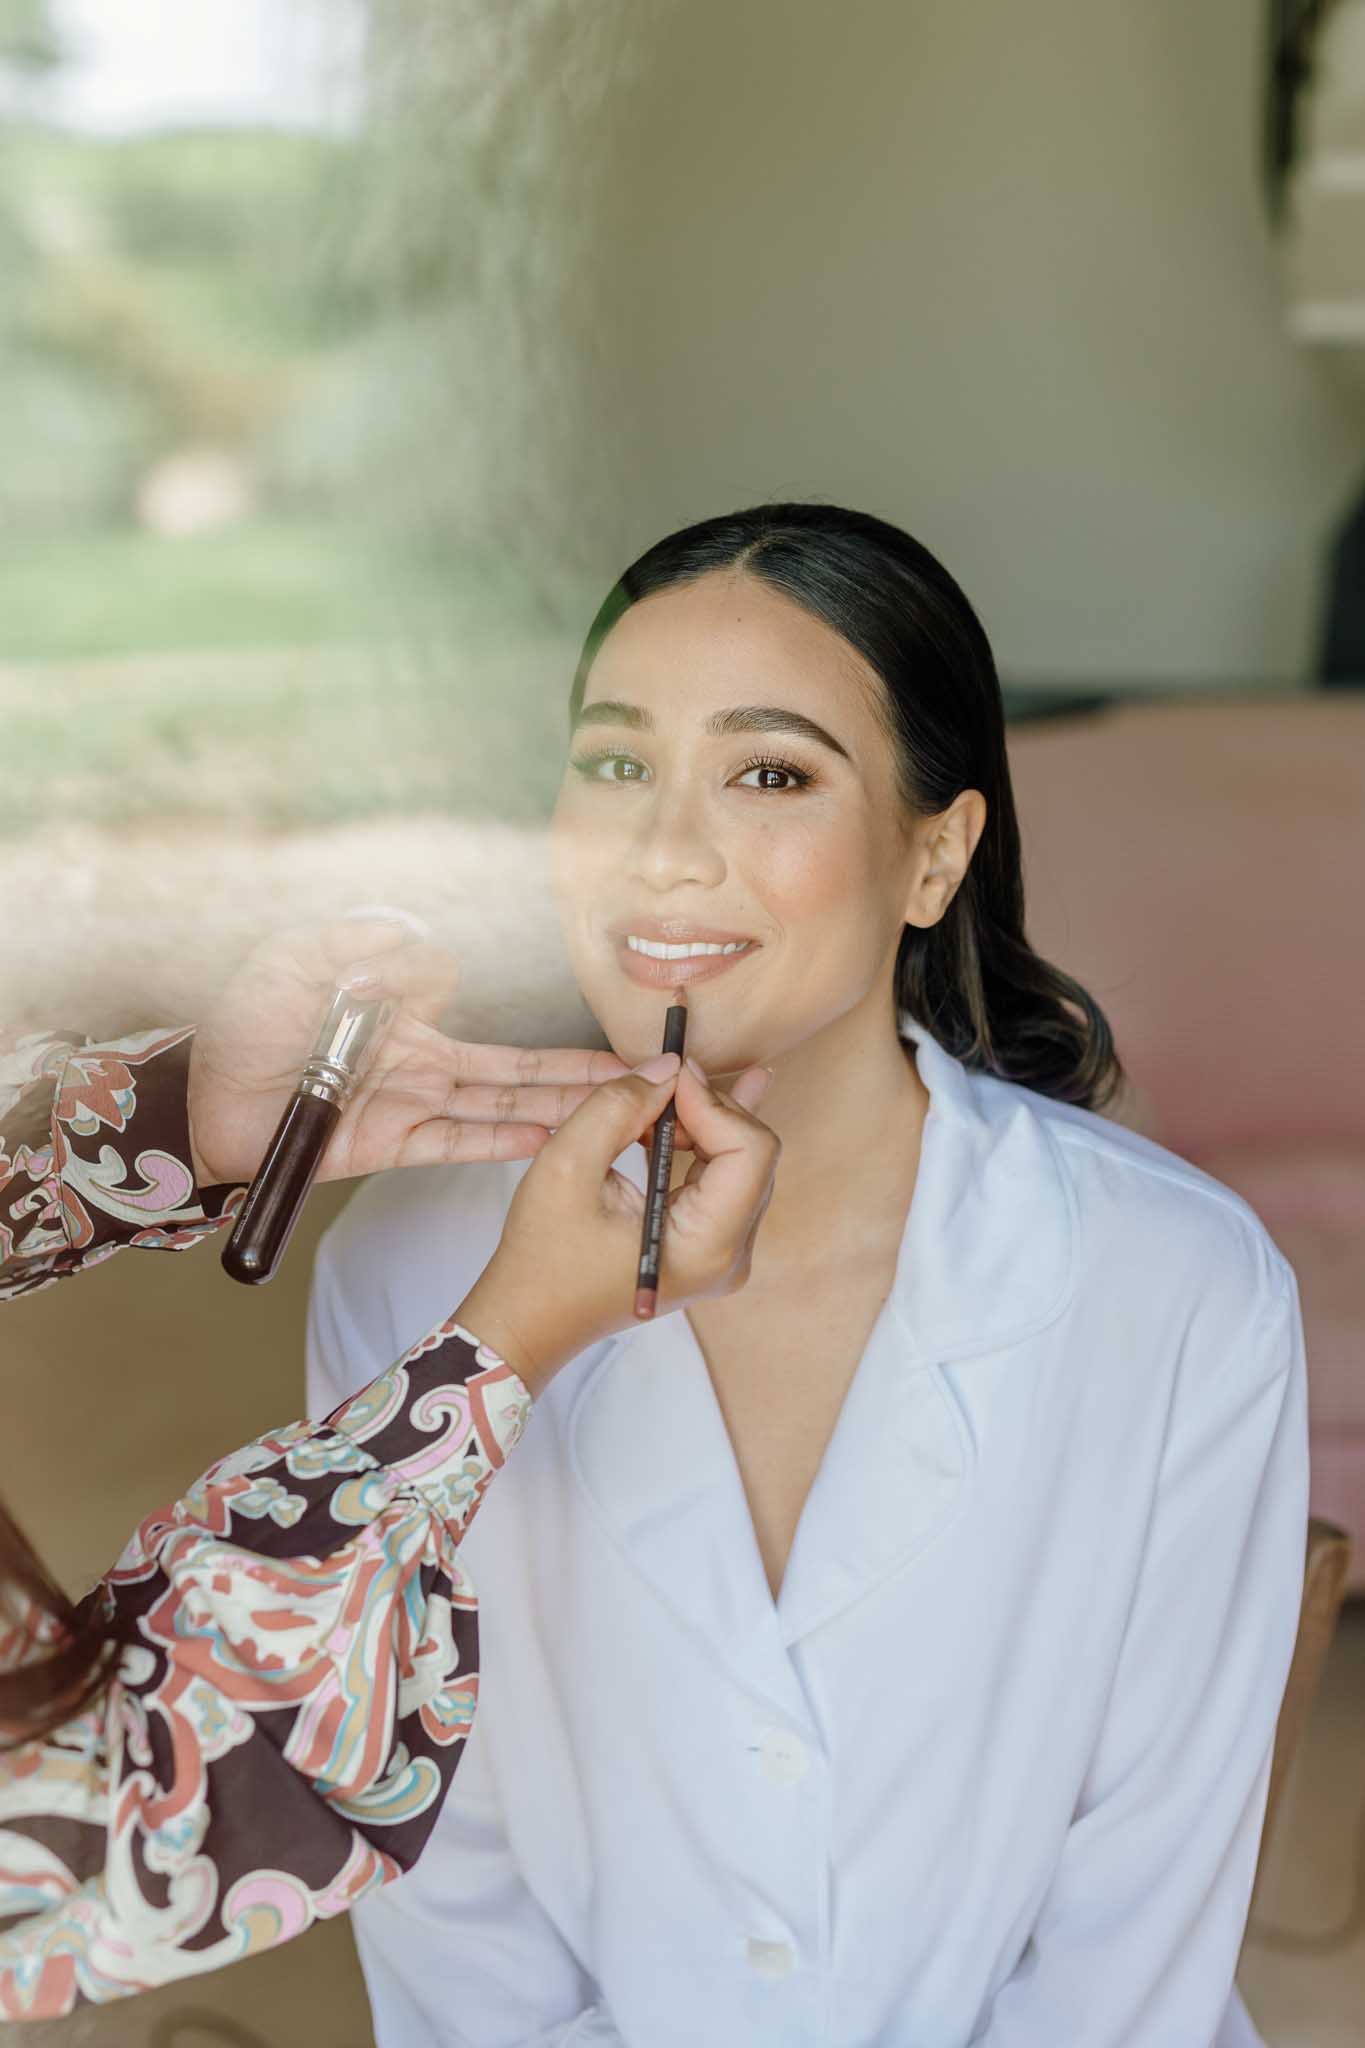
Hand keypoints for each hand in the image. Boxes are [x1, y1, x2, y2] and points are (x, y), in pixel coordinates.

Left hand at [186, 916, 629, 1188]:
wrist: (197, 1101)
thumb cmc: (238, 1025)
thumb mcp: (294, 960)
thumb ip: (359, 945)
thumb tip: (430, 956)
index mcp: (400, 1017)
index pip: (482, 1022)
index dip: (526, 1029)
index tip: (572, 1031)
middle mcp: (418, 1063)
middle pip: (515, 1072)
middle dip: (579, 1075)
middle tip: (647, 1074)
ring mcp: (409, 1105)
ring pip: (501, 1108)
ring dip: (561, 1110)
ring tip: (624, 1110)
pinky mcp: (389, 1145)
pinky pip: (458, 1142)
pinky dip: (504, 1143)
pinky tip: (553, 1141)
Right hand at [454, 1054, 779, 1395]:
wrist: (529, 1318)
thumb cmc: (542, 1257)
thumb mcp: (567, 1167)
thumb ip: (618, 1107)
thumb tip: (669, 1065)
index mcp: (707, 1247)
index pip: (749, 1152)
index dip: (714, 1102)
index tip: (668, 1076)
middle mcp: (730, 1255)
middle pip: (752, 1154)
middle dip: (709, 1107)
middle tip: (663, 1074)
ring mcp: (723, 1253)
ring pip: (742, 1161)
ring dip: (704, 1119)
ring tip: (665, 1087)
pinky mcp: (707, 1244)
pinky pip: (723, 1179)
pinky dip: (700, 1139)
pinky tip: (688, 1105)